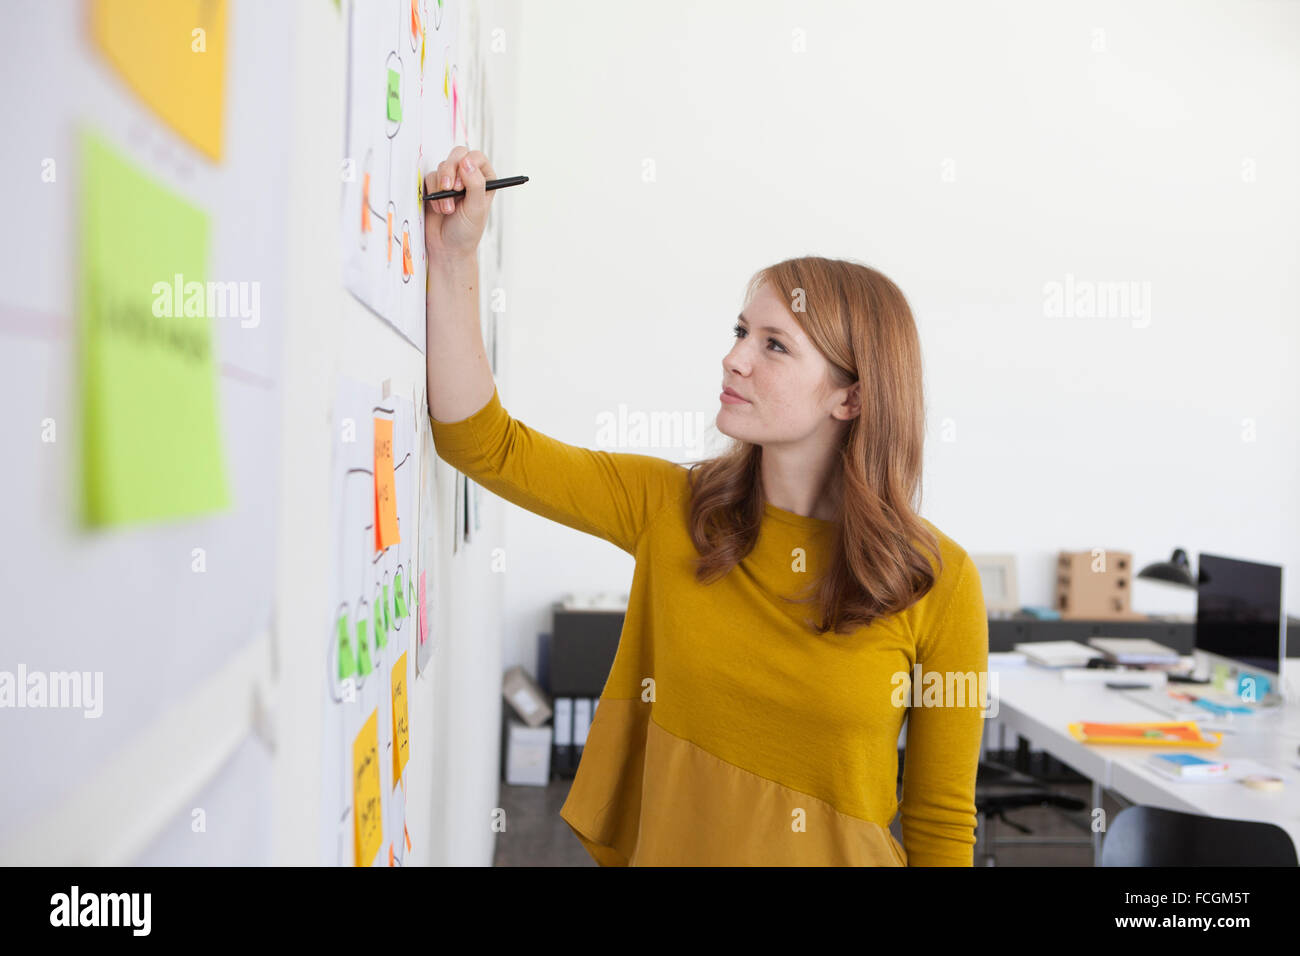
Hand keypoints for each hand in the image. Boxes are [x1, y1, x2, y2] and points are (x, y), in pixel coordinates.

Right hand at [423, 147, 496, 262]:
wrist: (447, 248)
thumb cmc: (466, 231)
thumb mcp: (476, 208)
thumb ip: (475, 184)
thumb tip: (467, 162)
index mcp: (485, 180)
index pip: (476, 157)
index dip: (467, 165)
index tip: (461, 183)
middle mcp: (468, 177)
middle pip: (458, 155)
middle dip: (450, 170)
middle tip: (449, 188)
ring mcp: (451, 180)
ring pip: (442, 166)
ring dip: (441, 187)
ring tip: (447, 209)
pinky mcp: (435, 186)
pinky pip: (429, 177)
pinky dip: (433, 192)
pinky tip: (439, 209)